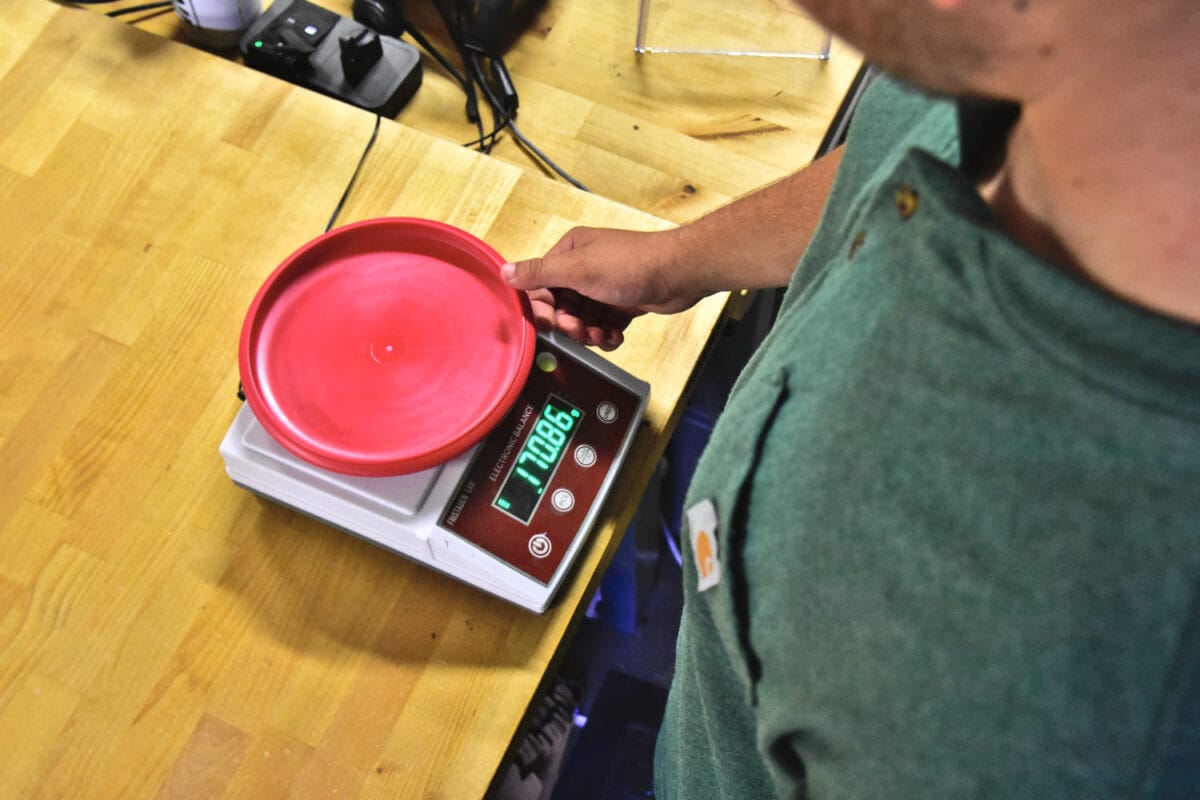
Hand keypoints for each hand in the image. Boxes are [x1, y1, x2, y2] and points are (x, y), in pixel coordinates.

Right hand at [502, 226, 706, 349]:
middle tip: (581, 332)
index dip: (544, 309)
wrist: (678, 274)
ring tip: (603, 336)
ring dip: (589, 334)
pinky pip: (603, 325)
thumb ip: (539, 272)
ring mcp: (604, 286)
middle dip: (570, 325)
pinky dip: (606, 334)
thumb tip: (504, 271)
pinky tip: (615, 336)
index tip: (552, 324)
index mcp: (570, 253)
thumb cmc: (631, 265)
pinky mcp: (622, 302)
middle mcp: (585, 267)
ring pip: (583, 319)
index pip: (541, 285)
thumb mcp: (578, 270)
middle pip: (562, 306)